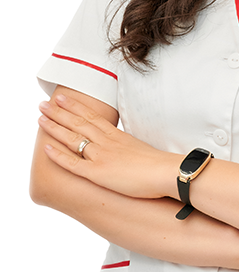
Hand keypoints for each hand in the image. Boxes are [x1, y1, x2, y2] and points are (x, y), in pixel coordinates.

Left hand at [38, 94, 178, 197]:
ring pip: (73, 137)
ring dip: (55, 126)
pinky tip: (45, 147)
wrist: (165, 172)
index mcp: (116, 135)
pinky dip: (58, 155)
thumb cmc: (157, 164)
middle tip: (43, 103)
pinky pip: (73, 163)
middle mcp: (106, 142)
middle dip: (59, 112)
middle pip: (78, 122)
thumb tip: (122, 148)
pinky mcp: (98, 172)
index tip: (62, 98)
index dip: (75, 106)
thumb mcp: (139, 149)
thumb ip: (126, 147)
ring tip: (40, 117)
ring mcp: (100, 156)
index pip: (91, 116)